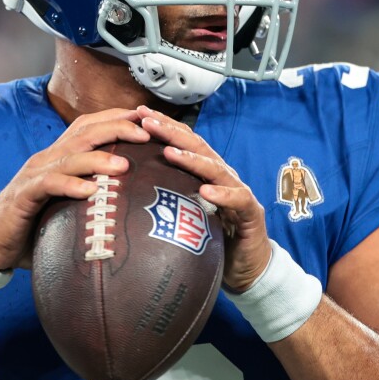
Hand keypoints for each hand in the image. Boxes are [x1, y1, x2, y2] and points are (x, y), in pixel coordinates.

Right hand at [0, 108, 150, 271]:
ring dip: (98, 158)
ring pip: (70, 156)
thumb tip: (130, 207)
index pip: (89, 126)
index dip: (116, 118)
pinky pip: (49, 185)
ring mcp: (35, 174)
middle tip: (146, 134)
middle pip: (84, 132)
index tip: (145, 117)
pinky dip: (70, 185)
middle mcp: (47, 159)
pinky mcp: (24, 195)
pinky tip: (89, 191)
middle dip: (117, 129)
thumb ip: (92, 200)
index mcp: (58, 157)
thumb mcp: (67, 206)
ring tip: (123, 165)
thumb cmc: (34, 227)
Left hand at [135, 105, 271, 292]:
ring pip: (216, 169)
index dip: (164, 126)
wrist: (247, 266)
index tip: (138, 114)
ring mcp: (239, 192)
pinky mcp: (251, 212)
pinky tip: (206, 191)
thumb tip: (127, 191)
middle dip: (172, 132)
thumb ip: (167, 198)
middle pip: (197, 147)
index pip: (184, 143)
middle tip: (147, 121)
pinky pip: (238, 199)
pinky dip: (222, 194)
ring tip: (170, 152)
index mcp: (206, 173)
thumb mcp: (185, 215)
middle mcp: (222, 176)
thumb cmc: (213, 238)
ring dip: (192, 159)